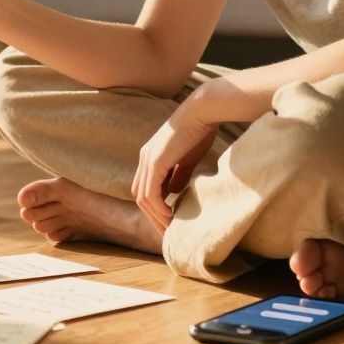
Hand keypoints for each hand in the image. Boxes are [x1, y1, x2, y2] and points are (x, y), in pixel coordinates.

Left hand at [131, 90, 219, 233]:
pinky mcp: (155, 161)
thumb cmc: (200, 130)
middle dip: (152, 216)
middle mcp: (144, 158)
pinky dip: (158, 207)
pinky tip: (170, 216)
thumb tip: (174, 193)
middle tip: (167, 232)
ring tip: (170, 228)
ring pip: (142, 197)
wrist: (203, 111)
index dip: (155, 207)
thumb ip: (179, 175)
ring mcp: (148, 159)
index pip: (145, 188)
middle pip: (139, 196)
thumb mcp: (187, 158)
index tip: (170, 221)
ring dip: (155, 216)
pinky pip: (151, 193)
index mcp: (151, 157)